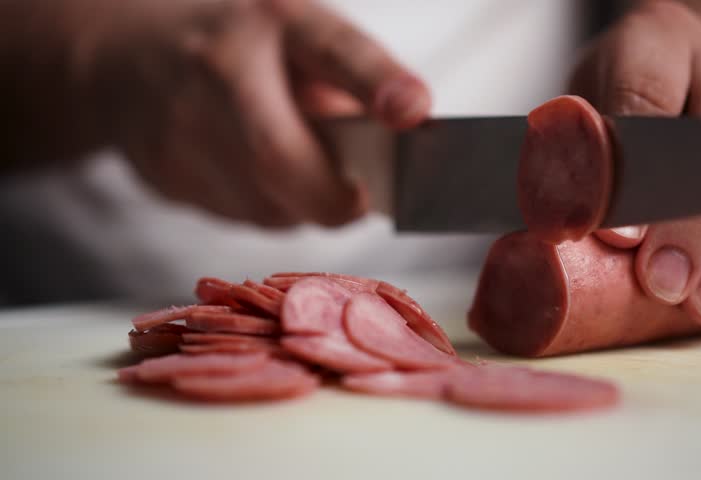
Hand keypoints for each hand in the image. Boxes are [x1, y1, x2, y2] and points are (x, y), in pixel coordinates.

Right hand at [77, 0, 429, 226]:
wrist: (125, 58)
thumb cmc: (241, 45)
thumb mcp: (300, 34)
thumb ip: (350, 81)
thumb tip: (397, 146)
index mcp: (273, 19)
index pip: (331, 49)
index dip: (376, 82)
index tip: (412, 109)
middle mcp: (216, 67)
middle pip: (280, 157)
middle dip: (332, 197)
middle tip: (358, 199)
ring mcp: (178, 126)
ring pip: (264, 205)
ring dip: (300, 204)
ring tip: (296, 168)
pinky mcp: (163, 175)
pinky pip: (238, 217)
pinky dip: (265, 208)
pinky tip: (253, 174)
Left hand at [569, 1, 700, 324]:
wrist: (671, 84)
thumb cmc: (612, 107)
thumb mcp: (573, 117)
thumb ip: (580, 162)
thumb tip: (607, 235)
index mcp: (657, 39)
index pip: (646, 92)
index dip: (636, 170)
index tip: (621, 234)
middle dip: (697, 225)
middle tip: (665, 282)